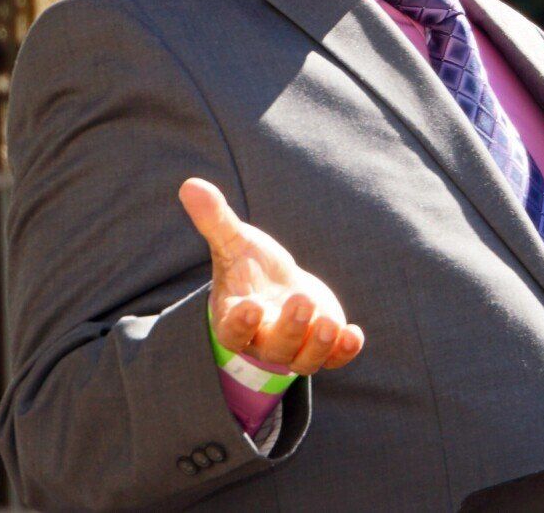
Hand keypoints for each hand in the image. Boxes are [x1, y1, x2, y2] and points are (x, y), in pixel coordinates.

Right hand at [178, 178, 364, 376]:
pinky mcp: (322, 345)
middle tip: (302, 301)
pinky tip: (354, 335)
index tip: (250, 306)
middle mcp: (263, 339)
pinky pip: (333, 358)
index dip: (240, 323)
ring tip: (330, 323)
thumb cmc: (249, 266)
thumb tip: (189, 184)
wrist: (276, 287)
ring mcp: (295, 346)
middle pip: (274, 346)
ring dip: (317, 345)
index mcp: (235, 318)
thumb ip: (214, 220)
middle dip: (290, 328)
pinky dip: (343, 351)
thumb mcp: (234, 242)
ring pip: (303, 359)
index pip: (232, 331)